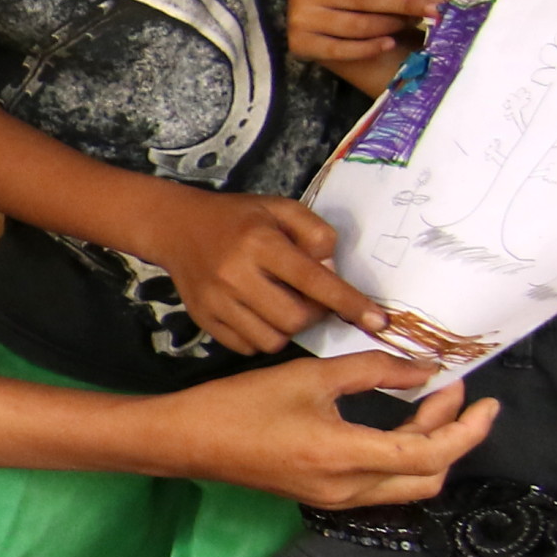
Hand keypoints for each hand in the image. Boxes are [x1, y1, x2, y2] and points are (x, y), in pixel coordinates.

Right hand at [141, 188, 385, 354]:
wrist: (177, 228)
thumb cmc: (239, 218)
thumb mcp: (281, 209)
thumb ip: (316, 234)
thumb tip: (333, 273)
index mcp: (260, 242)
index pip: (314, 280)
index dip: (350, 303)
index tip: (379, 322)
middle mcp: (236, 274)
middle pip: (295, 319)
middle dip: (313, 315)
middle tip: (311, 299)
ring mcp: (216, 301)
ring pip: (272, 340)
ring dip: (288, 329)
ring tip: (282, 306)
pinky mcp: (203, 320)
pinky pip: (248, 347)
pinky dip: (263, 337)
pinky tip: (259, 315)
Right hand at [156, 354, 499, 508]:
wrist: (190, 442)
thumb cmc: (242, 404)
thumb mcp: (311, 375)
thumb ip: (373, 370)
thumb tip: (421, 368)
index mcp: (346, 456)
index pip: (430, 453)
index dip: (466, 428)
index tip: (483, 398)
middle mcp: (348, 489)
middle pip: (429, 477)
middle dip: (453, 436)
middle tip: (451, 392)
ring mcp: (337, 499)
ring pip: (408, 485)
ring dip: (430, 447)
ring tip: (428, 402)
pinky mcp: (326, 496)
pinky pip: (384, 484)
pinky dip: (404, 455)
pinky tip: (398, 422)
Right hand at [291, 0, 436, 94]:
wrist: (310, 26)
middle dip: (406, 2)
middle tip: (436, 8)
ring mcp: (301, 19)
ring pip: (357, 24)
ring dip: (391, 25)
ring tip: (412, 24)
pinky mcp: (302, 45)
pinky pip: (343, 49)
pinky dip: (370, 47)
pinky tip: (390, 43)